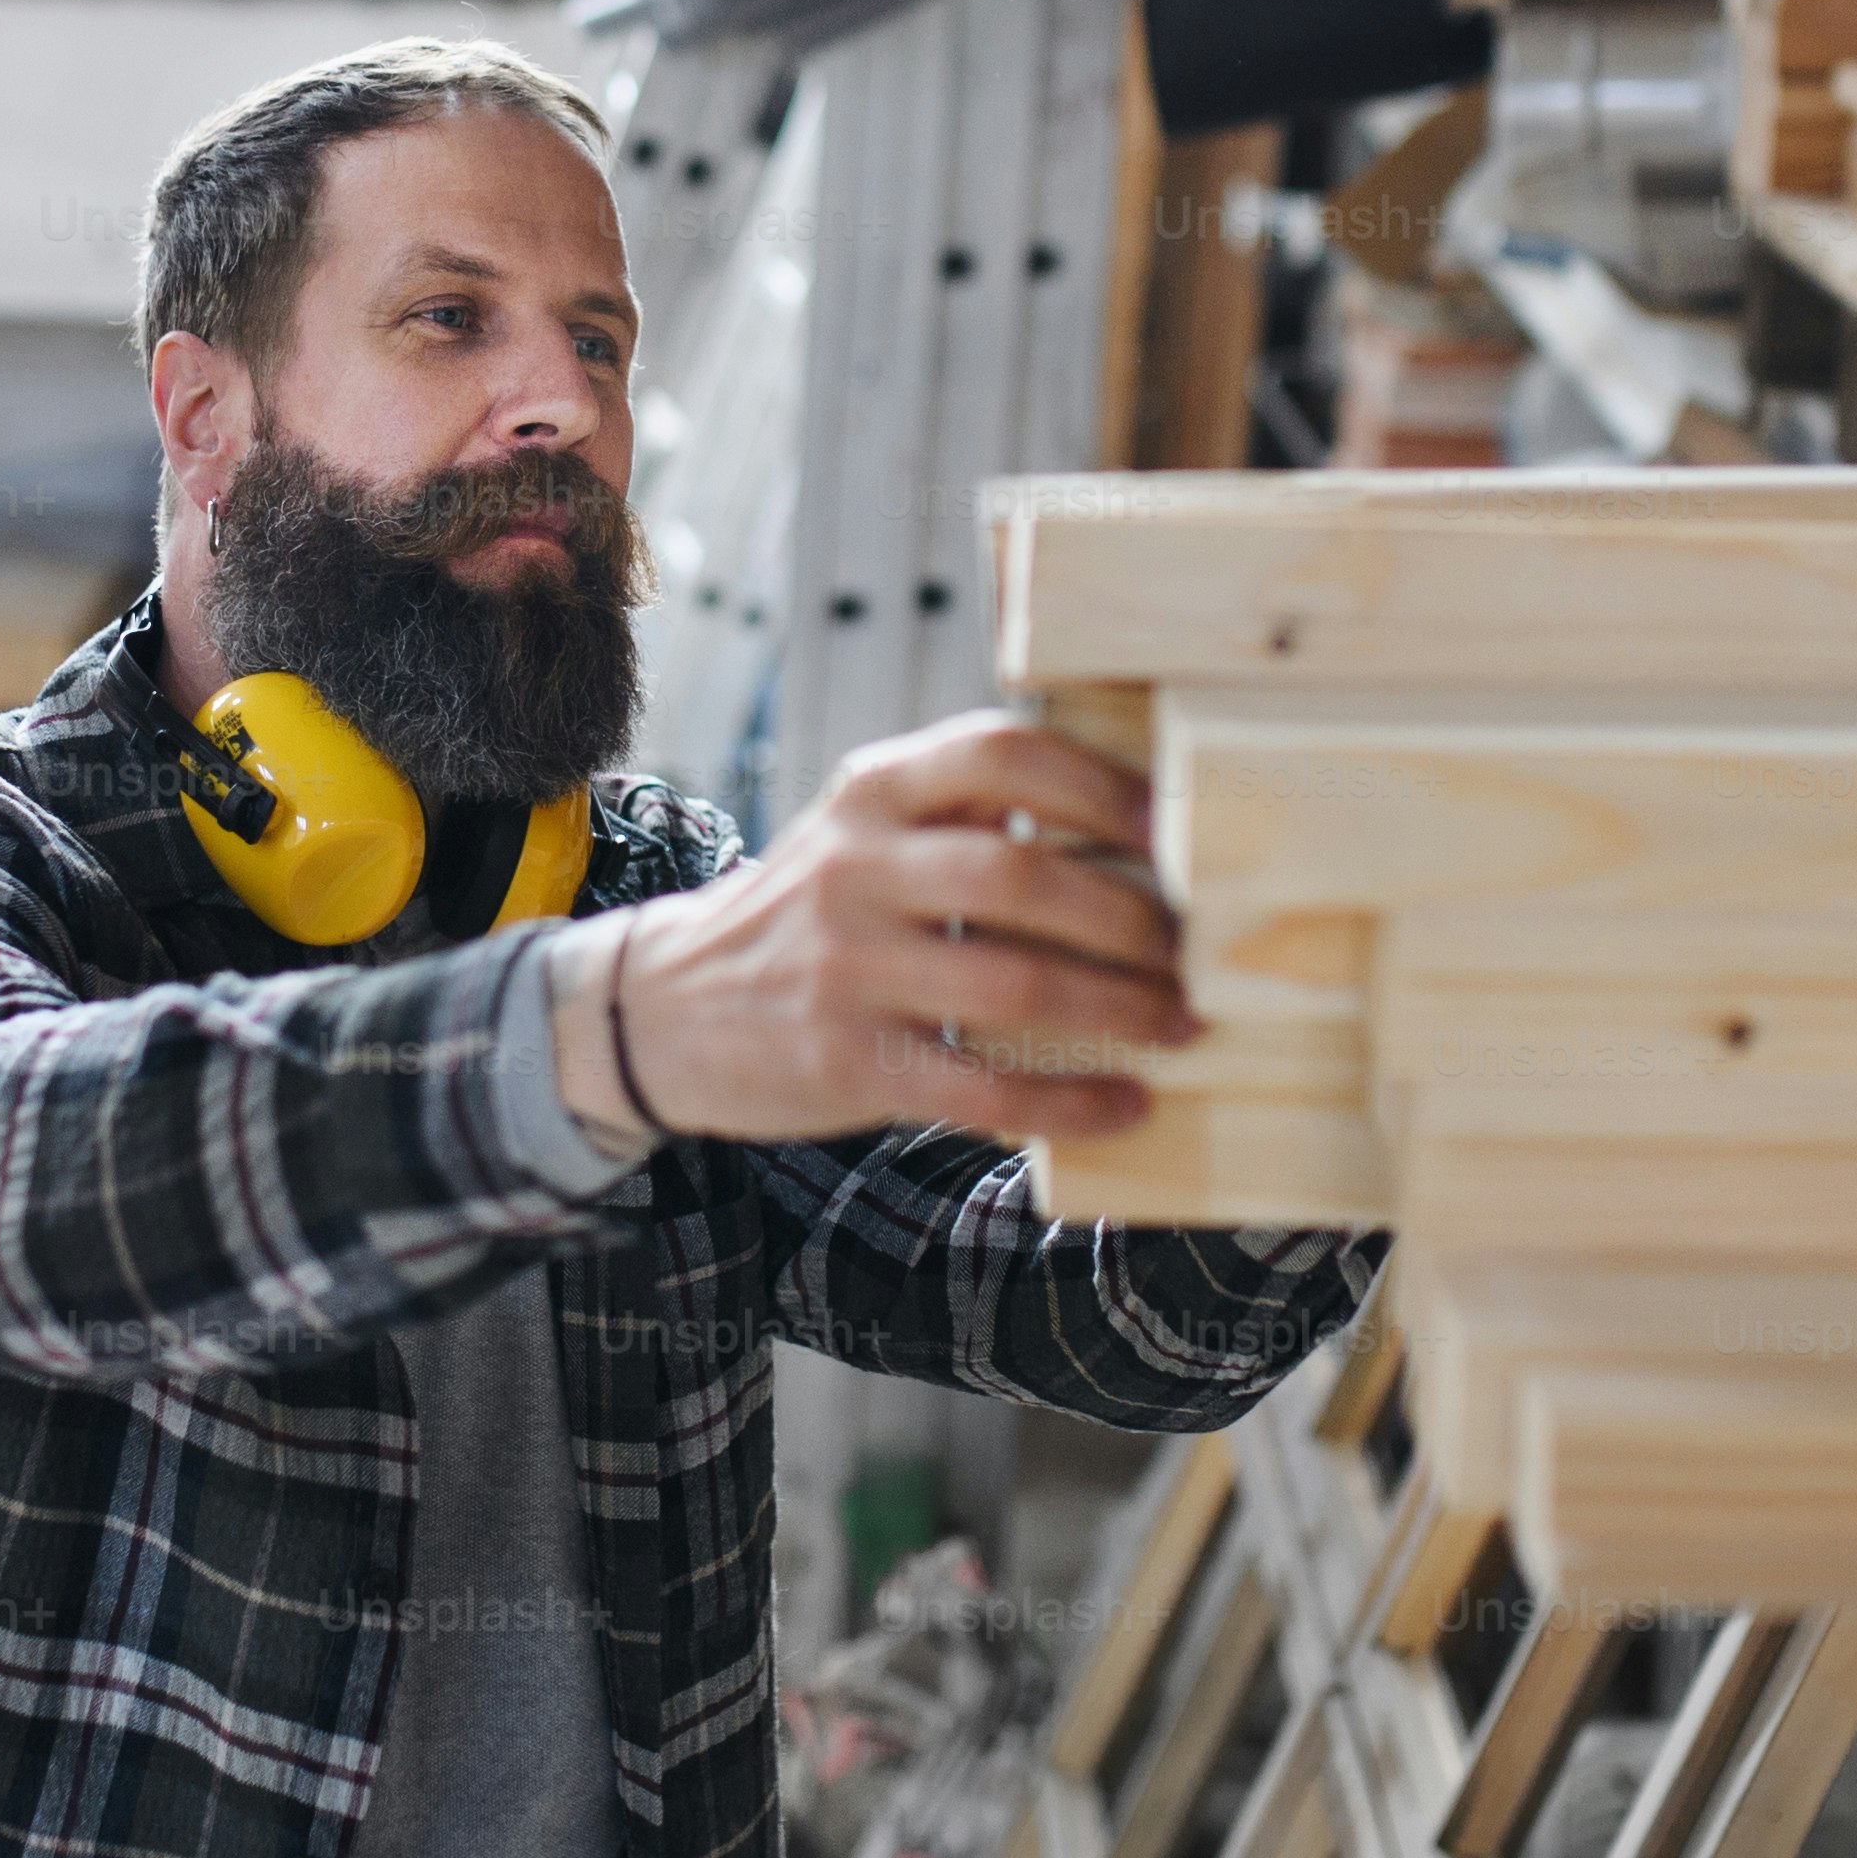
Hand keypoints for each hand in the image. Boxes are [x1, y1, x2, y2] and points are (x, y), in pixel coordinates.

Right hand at [581, 715, 1195, 1146]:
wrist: (665, 1007)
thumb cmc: (808, 913)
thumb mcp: (861, 830)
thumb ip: (963, 812)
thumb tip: (1138, 824)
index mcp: (871, 791)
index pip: (1001, 753)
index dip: (1102, 787)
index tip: (1173, 831)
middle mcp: (854, 868)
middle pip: (1017, 875)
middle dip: (1129, 918)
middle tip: (1192, 949)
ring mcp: (845, 967)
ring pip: (1011, 986)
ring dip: (1119, 1010)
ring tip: (1181, 1024)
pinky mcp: (845, 1061)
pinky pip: (982, 1090)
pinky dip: (1070, 1102)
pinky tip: (1126, 1104)